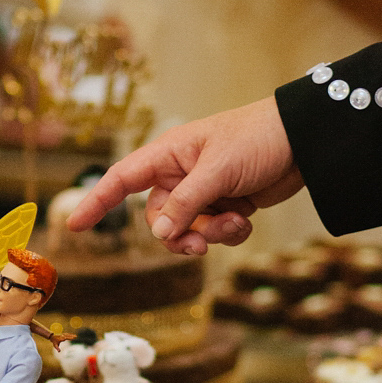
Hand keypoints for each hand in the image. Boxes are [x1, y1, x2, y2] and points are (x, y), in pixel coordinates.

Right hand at [67, 95, 302, 256]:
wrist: (305, 141)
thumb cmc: (257, 138)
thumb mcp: (217, 171)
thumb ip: (186, 204)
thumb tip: (160, 235)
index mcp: (169, 155)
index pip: (123, 180)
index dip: (97, 201)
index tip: (76, 224)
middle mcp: (181, 174)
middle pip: (159, 219)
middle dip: (178, 235)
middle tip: (200, 243)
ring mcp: (204, 191)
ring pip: (188, 229)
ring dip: (210, 234)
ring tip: (234, 222)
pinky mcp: (227, 204)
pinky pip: (214, 230)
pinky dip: (228, 231)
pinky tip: (247, 217)